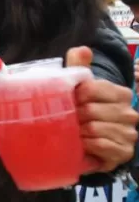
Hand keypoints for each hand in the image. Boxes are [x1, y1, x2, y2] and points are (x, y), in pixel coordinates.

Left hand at [66, 47, 138, 172]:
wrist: (83, 145)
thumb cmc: (81, 114)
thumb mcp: (78, 90)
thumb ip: (78, 67)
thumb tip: (82, 49)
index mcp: (122, 94)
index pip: (93, 89)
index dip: (76, 96)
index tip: (70, 102)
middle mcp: (130, 113)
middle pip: (92, 110)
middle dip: (75, 117)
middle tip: (69, 121)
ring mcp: (130, 134)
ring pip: (95, 128)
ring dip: (79, 132)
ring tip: (75, 133)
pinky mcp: (124, 152)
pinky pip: (101, 145)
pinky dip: (87, 145)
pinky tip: (82, 145)